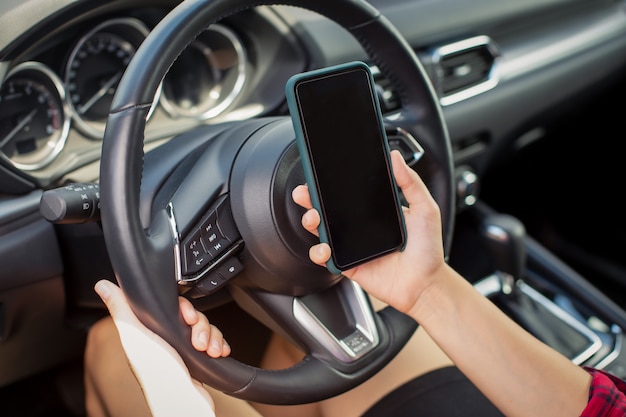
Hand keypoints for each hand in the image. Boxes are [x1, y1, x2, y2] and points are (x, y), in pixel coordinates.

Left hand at [94, 279, 228, 416]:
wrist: (183, 401)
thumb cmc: (159, 375)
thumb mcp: (138, 337)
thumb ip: (122, 311)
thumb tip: (104, 286)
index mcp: (152, 331)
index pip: (173, 307)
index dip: (184, 308)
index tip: (187, 317)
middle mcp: (167, 340)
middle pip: (193, 317)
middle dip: (201, 327)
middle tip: (197, 341)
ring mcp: (184, 350)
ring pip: (206, 329)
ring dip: (212, 337)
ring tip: (208, 350)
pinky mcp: (199, 359)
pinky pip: (215, 342)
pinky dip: (219, 345)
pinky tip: (218, 352)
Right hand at [292, 150, 446, 314]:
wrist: (426, 284)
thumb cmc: (427, 249)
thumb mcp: (425, 208)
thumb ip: (411, 182)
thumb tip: (396, 157)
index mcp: (373, 210)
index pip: (347, 192)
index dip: (330, 183)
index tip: (319, 172)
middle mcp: (359, 226)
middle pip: (327, 208)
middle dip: (310, 198)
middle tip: (306, 192)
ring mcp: (351, 245)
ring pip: (321, 230)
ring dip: (311, 221)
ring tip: (315, 218)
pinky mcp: (347, 265)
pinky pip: (325, 257)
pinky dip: (319, 252)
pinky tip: (325, 248)